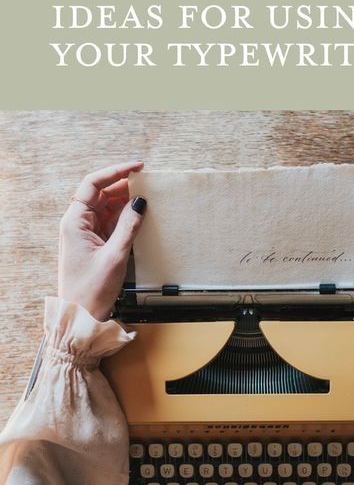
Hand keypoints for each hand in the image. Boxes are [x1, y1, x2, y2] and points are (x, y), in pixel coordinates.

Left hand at [58, 161, 146, 320]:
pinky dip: (125, 218)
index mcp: (74, 222)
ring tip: (148, 198)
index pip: (93, 184)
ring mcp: (85, 234)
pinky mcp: (94, 245)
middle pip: (100, 194)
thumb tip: (140, 201)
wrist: (81, 317)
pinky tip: (140, 217)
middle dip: (123, 186)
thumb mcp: (115, 256)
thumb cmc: (91, 290)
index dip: (115, 172)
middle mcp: (77, 224)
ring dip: (125, 202)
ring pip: (107, 208)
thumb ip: (129, 226)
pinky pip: (110, 223)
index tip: (138, 167)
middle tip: (148, 184)